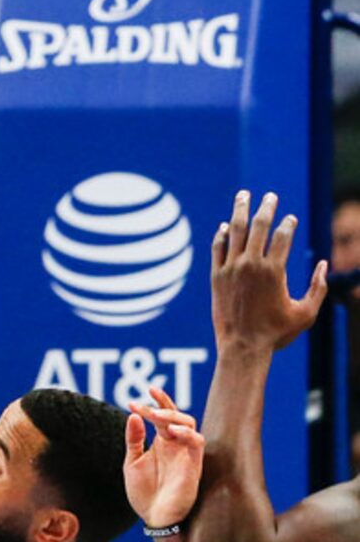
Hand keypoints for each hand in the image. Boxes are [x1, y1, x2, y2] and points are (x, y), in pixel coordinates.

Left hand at [125, 386, 202, 529]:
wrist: (154, 519)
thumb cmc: (145, 493)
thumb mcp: (132, 462)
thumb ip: (133, 439)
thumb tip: (132, 414)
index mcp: (161, 443)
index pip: (162, 416)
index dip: (154, 403)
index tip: (136, 397)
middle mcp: (175, 446)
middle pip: (178, 415)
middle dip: (164, 404)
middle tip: (145, 402)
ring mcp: (185, 455)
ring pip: (189, 425)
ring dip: (173, 416)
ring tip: (155, 415)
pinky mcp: (193, 467)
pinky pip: (197, 443)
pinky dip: (187, 433)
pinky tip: (171, 430)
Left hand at [211, 189, 326, 355]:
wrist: (243, 346)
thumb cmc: (277, 333)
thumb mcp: (306, 313)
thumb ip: (317, 288)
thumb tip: (324, 265)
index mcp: (274, 271)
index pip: (282, 237)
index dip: (288, 225)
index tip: (290, 218)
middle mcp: (250, 264)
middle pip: (258, 227)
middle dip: (265, 208)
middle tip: (270, 195)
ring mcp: (230, 268)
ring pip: (234, 231)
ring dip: (240, 211)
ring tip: (244, 195)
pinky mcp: (216, 275)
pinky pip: (217, 248)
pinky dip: (221, 235)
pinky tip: (224, 226)